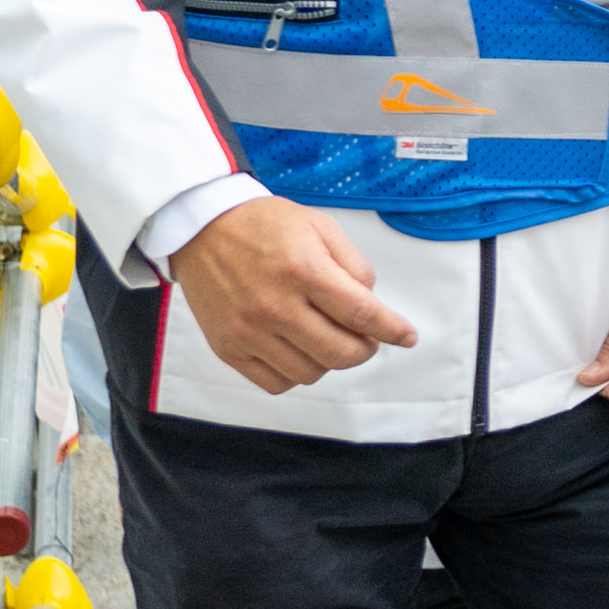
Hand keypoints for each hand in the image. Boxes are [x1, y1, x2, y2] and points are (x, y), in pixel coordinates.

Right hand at [166, 195, 416, 395]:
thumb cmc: (264, 225)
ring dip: (330, 360)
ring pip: (311, 372)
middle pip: (339, 352)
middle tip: (366, 336)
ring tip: (327, 336)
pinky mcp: (228, 348)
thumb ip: (353, 264)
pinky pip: (276, 383)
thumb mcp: (319, 226)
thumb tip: (371, 302)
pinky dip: (296, 374)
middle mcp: (275, 305)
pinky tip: (299, 350)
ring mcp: (248, 331)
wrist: (201, 228)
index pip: (360, 313)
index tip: (407, 336)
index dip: (391, 329)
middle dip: (365, 348)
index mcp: (303, 270)